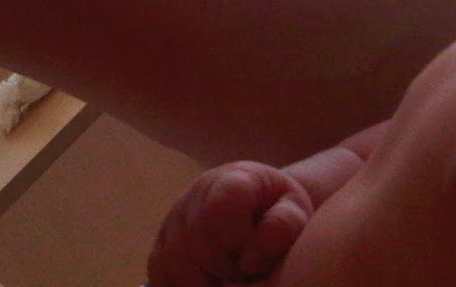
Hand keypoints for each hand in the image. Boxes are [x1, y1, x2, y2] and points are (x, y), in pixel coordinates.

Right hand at [147, 161, 312, 286]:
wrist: (262, 209)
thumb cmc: (280, 211)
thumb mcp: (295, 211)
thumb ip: (283, 227)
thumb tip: (249, 258)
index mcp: (233, 179)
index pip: (219, 208)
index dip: (236, 240)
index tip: (254, 257)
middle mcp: (196, 194)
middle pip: (197, 243)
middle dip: (226, 270)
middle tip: (247, 274)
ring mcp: (174, 219)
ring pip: (173, 263)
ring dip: (204, 284)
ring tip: (229, 280)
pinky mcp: (161, 245)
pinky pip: (159, 275)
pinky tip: (209, 285)